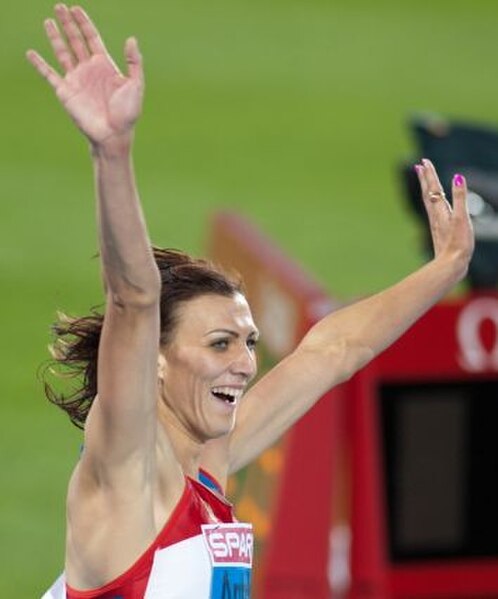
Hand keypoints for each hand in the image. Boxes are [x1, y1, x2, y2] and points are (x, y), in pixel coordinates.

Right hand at [27, 4, 143, 146]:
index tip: (76, 9)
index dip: (84, 23)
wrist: (114, 134)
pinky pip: (49, 74)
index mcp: (105, 65)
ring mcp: (76, 80)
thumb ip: (134, 62)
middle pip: (75, 40)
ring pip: (62, 53)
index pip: (92, 38)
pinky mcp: (65, 91)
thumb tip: (131, 39)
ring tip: (48, 21)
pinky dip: (39, 64)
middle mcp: (88, 70)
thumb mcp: (135, 85)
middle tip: (59, 6)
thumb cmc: (127, 113)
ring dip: (55, 37)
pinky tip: (31, 53)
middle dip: (68, 24)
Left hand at [415, 159, 474, 278]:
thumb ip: (460, 197)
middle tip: (420, 165)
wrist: (451, 264)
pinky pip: (434, 210)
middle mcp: (435, 215)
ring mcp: (437, 223)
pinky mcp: (440, 230)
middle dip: (425, 178)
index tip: (424, 161)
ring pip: (429, 201)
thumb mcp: (462, 217)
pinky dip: (433, 201)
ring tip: (424, 179)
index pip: (434, 187)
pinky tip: (435, 204)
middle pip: (428, 192)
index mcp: (440, 210)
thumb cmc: (458, 242)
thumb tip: (458, 177)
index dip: (430, 174)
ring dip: (426, 188)